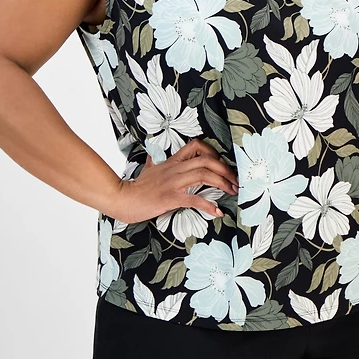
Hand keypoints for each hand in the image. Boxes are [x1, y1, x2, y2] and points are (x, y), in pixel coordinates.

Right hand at [114, 138, 238, 223]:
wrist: (122, 198)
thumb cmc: (136, 187)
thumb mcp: (147, 170)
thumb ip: (153, 164)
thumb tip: (152, 158)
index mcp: (172, 162)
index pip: (196, 146)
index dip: (214, 152)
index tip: (223, 164)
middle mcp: (175, 169)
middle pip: (207, 160)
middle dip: (225, 169)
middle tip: (235, 180)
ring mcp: (173, 183)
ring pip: (204, 175)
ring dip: (222, 183)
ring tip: (232, 192)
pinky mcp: (170, 197)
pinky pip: (194, 199)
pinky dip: (208, 205)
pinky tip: (217, 212)